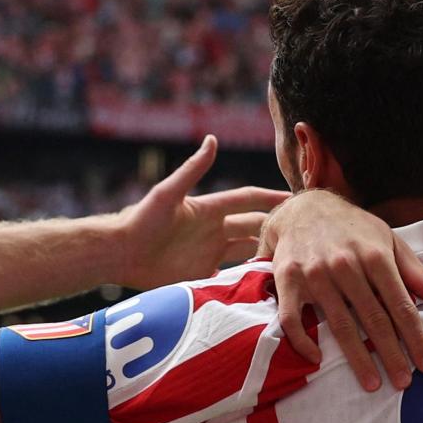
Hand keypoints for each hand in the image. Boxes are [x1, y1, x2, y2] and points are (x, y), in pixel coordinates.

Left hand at [116, 135, 289, 289]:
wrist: (118, 253)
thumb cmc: (140, 220)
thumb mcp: (168, 193)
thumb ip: (192, 169)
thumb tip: (211, 139)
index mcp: (210, 208)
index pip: (249, 199)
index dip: (272, 197)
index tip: (297, 198)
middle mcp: (215, 229)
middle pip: (255, 226)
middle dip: (277, 227)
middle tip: (304, 234)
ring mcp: (210, 252)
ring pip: (248, 251)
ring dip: (267, 253)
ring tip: (293, 260)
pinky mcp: (203, 273)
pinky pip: (233, 275)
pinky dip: (250, 277)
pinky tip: (268, 282)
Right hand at [260, 190, 422, 391]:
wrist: (304, 208)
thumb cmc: (354, 229)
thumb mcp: (389, 242)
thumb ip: (416, 272)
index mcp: (376, 257)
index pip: (401, 305)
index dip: (416, 337)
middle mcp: (346, 266)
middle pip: (374, 319)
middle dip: (392, 354)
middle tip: (405, 382)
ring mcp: (315, 274)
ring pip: (340, 324)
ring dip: (357, 358)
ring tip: (373, 383)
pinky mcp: (287, 281)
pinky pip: (293, 319)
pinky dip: (303, 342)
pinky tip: (317, 360)